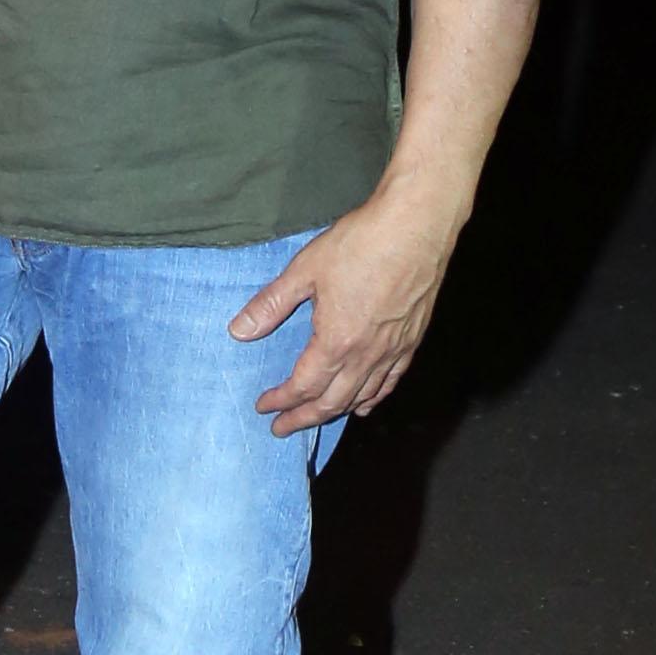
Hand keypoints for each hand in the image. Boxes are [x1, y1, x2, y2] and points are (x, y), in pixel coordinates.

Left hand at [231, 183, 458, 433]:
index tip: (264, 407)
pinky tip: (365, 402)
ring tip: (316, 417)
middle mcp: (366, 355)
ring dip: (335, 411)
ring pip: (362, 396)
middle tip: (283, 428)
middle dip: (304, 417)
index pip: (303, 386)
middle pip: (332, 402)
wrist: (417, 226)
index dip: (281, 400)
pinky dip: (373, 397)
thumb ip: (271, 304)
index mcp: (336, 342)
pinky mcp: (412, 339)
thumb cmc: (361, 244)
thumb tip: (239, 331)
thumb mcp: (305, 270)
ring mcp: (393, 350)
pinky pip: (390, 382)